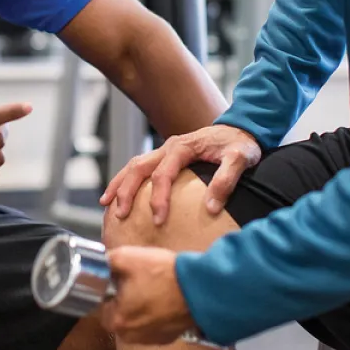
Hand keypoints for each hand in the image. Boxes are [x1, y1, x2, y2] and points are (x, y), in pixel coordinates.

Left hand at [99, 247, 195, 344]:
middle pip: (119, 314)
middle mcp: (131, 336)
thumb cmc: (163, 274)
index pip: (102, 306)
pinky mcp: (167, 338)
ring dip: (141, 307)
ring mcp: (151, 340)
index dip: (110, 289)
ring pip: (137, 320)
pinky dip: (156, 313)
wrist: (200, 288)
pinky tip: (165, 298)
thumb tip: (99, 264)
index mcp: (117, 321)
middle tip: (140, 281)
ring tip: (155, 288)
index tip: (122, 279)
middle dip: (126, 299)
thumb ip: (106, 261)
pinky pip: (153, 324)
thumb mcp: (127, 257)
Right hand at [100, 125, 260, 225]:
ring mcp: (165, 150)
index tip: (158, 220)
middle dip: (126, 191)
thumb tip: (210, 208)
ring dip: (119, 184)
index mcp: (183, 147)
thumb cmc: (241, 144)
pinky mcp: (166, 157)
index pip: (163, 174)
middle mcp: (169, 146)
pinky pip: (140, 167)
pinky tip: (120, 196)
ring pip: (134, 165)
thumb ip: (226, 181)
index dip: (158, 198)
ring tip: (107, 205)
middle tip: (122, 214)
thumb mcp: (240, 159)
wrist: (242, 129)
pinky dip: (126, 180)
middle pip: (138, 167)